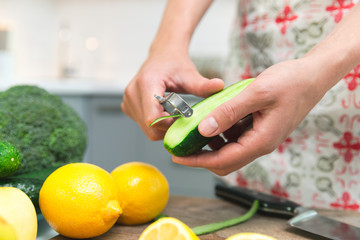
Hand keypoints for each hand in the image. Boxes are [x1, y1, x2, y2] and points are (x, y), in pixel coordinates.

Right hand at [121, 50, 223, 139]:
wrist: (162, 55)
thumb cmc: (175, 64)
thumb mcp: (190, 74)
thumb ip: (203, 85)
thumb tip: (220, 86)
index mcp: (147, 84)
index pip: (153, 118)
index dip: (170, 125)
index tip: (184, 119)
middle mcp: (133, 93)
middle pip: (151, 128)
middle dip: (169, 128)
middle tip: (183, 118)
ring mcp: (128, 101)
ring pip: (148, 129)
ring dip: (164, 127)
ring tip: (175, 113)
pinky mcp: (127, 107)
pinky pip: (143, 125)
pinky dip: (157, 124)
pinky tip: (166, 112)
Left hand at [172, 57, 329, 174]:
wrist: (311, 76)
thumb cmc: (290, 82)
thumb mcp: (257, 93)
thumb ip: (230, 112)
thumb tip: (204, 129)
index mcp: (261, 141)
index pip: (223, 161)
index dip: (198, 161)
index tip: (177, 157)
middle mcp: (260, 144)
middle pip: (225, 161)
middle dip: (201, 156)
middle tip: (181, 145)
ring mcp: (260, 138)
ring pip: (229, 150)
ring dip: (210, 143)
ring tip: (192, 129)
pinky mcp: (259, 129)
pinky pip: (235, 137)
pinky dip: (221, 132)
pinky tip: (212, 118)